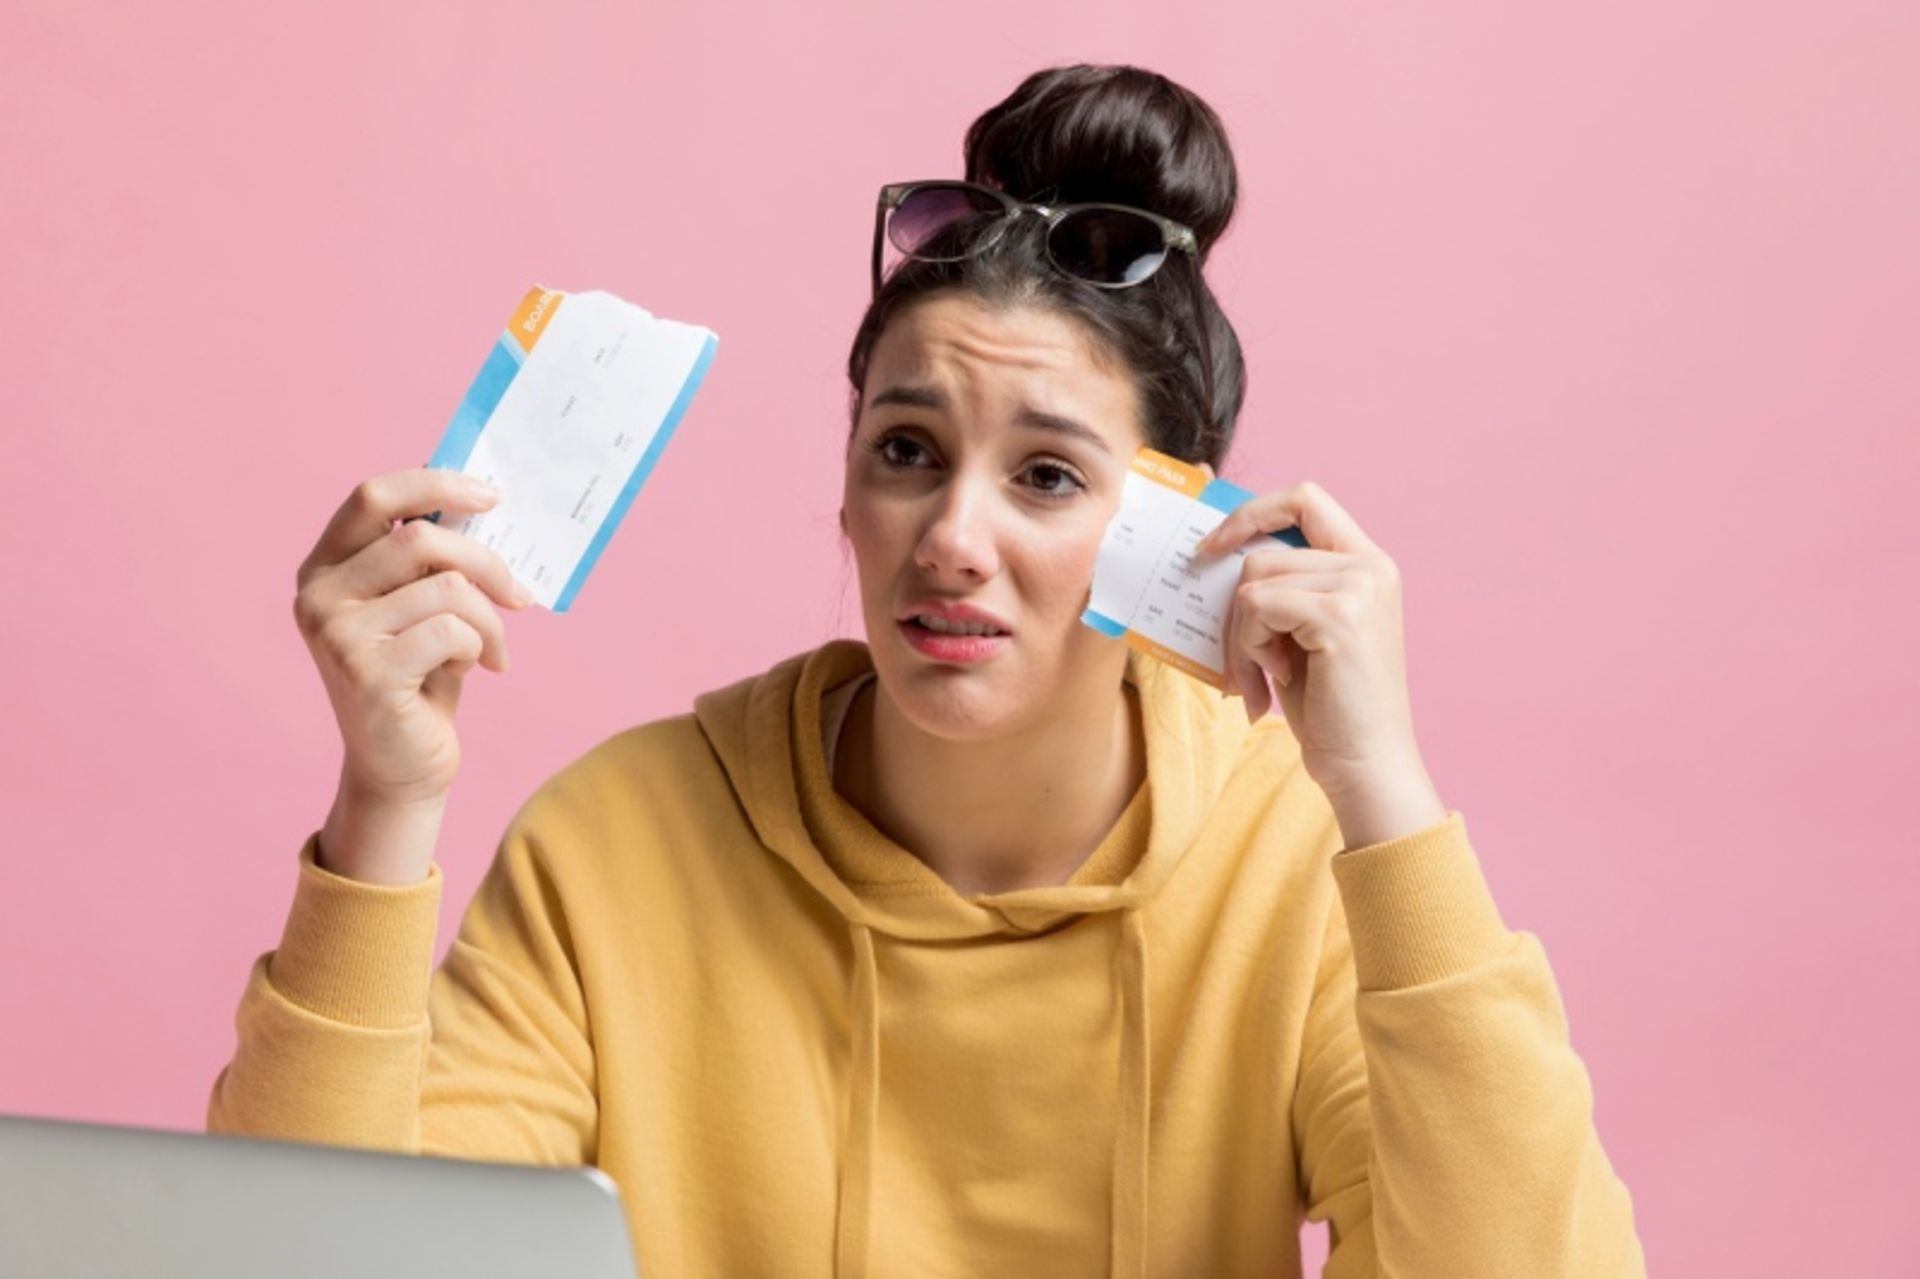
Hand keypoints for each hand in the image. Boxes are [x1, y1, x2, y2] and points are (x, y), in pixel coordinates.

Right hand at [292, 467, 531, 810]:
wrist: (403, 765)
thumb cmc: (421, 677)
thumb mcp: (422, 607)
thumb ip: (432, 559)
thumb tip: (482, 500)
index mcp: (325, 567)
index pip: (373, 497)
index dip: (435, 484)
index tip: (492, 494)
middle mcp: (317, 595)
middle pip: (420, 538)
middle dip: (487, 562)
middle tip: (520, 596)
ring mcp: (335, 633)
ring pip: (446, 587)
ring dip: (489, 619)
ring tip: (491, 649)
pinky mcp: (366, 671)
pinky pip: (452, 630)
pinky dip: (480, 646)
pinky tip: (473, 670)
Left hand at [1193, 480, 1426, 798]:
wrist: (1366, 764)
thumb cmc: (1330, 707)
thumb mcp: (1302, 633)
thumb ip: (1281, 587)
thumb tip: (1213, 550)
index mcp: (1368, 563)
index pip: (1305, 499)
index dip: (1252, 513)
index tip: (1213, 547)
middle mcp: (1371, 565)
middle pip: (1263, 551)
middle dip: (1234, 607)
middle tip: (1238, 657)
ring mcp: (1360, 586)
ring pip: (1254, 581)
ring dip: (1241, 636)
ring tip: (1259, 677)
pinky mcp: (1340, 614)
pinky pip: (1257, 607)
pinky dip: (1250, 647)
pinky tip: (1275, 681)